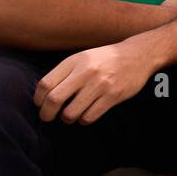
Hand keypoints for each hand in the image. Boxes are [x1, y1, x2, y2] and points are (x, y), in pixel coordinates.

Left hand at [34, 39, 157, 124]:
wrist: (138, 55)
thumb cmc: (106, 59)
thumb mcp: (83, 58)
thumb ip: (64, 72)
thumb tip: (44, 95)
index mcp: (75, 61)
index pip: (45, 84)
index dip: (38, 99)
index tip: (40, 104)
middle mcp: (86, 72)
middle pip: (54, 100)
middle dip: (47, 114)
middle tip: (47, 118)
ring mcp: (100, 85)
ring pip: (71, 112)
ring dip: (66, 119)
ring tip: (69, 116)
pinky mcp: (113, 96)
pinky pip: (90, 117)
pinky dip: (83, 120)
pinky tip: (85, 116)